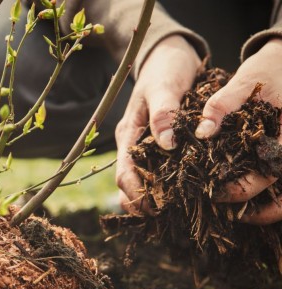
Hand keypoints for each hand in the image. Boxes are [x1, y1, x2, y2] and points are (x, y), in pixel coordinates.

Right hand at [115, 35, 200, 213]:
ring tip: (172, 212)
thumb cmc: (165, 68)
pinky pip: (157, 170)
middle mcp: (133, 144)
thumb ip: (164, 113)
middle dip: (142, 203)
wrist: (169, 55)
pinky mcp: (159, 145)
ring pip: (142, 180)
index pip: (124, 173)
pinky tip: (180, 194)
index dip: (135, 194)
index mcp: (128, 134)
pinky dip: (165, 185)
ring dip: (152, 198)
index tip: (154, 208)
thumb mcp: (164, 86)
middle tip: (164, 217)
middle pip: (129, 183)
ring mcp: (145, 146)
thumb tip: (167, 144)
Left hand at [195, 38, 281, 224]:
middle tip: (224, 212)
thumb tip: (201, 133)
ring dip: (264, 210)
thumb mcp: (244, 82)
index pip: (269, 175)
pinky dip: (265, 198)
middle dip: (256, 211)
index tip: (213, 195)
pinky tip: (241, 198)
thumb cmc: (268, 71)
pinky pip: (280, 185)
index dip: (241, 191)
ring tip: (233, 213)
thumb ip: (221, 106)